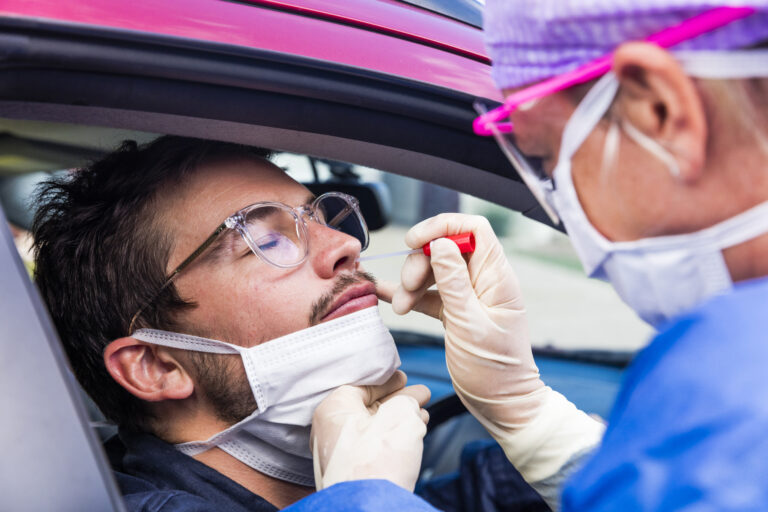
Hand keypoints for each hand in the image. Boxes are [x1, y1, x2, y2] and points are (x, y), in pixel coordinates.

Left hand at [311, 371, 429, 491]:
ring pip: (373, 428)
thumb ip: (406, 401)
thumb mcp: (400, 416)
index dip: (387, 381)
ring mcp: (339, 454)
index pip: (362, 385)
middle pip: (369, 407)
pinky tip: (412, 434)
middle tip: (419, 394)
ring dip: (399, 420)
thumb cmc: (377, 462)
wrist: (370, 507)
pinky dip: (393, 438)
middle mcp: (330, 430)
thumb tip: (410, 402)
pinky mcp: (351, 472)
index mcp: (334, 409)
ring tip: (422, 413)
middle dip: (398, 400)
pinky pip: (373, 446)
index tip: (403, 378)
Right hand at [378, 214, 603, 483]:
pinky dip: (410, 295)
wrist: (502, 406)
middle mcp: (485, 282)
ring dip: (412, 283)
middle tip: (407, 288)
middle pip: (447, 248)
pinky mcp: (456, 312)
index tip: (416, 241)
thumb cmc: (494, 371)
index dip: (443, 227)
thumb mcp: (469, 325)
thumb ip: (454, 282)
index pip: (473, 229)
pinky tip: (389, 297)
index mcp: (497, 278)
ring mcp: (470, 296)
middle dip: (420, 262)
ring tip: (400, 308)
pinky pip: (430, 293)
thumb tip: (441, 243)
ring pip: (435, 270)